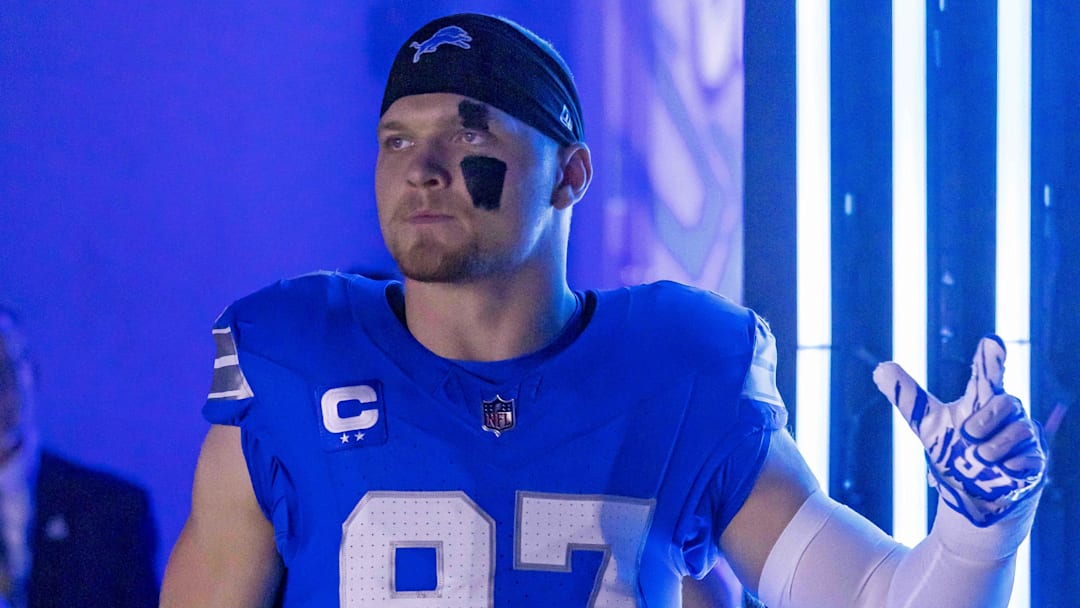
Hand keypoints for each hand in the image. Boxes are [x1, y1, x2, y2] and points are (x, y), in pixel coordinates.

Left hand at [873, 335, 1046, 525]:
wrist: (973, 492)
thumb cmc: (953, 450)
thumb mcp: (927, 424)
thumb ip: (907, 398)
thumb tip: (880, 369)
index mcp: (980, 399)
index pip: (987, 372)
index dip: (990, 357)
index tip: (991, 340)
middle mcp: (1006, 412)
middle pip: (1005, 401)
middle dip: (985, 420)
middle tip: (967, 435)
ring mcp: (1023, 435)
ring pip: (1018, 430)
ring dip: (993, 447)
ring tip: (980, 457)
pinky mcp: (1035, 460)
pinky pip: (1029, 457)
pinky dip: (1011, 465)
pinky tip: (1004, 470)